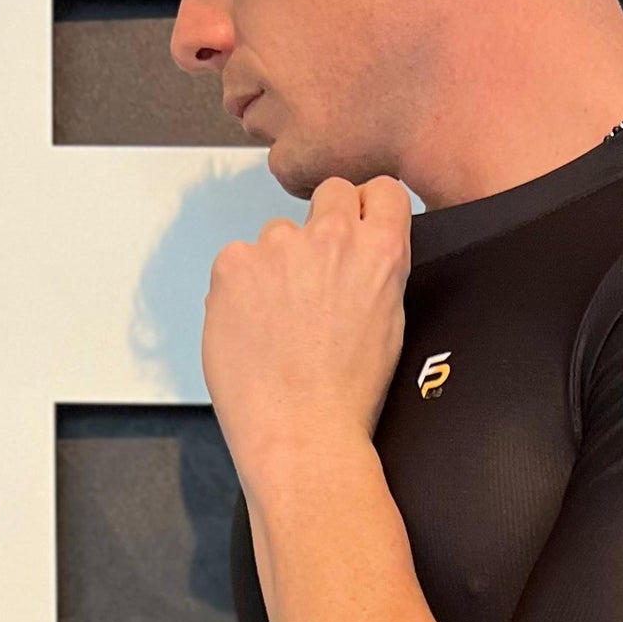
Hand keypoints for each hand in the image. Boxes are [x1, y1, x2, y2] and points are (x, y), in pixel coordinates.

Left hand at [201, 174, 411, 496]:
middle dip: (324, 221)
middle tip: (313, 274)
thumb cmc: (346, 397)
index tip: (358, 224)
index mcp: (380, 252)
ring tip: (277, 322)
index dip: (368, 208)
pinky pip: (236, 261)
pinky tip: (251, 328)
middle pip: (330, 192)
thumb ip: (377, 274)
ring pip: (276, 234)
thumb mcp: (389, 326)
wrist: (301, 432)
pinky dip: (240, 289)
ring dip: (276, 265)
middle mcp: (331, 237)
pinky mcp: (233, 264)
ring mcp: (278, 247)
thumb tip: (362, 256)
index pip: (382, 189)